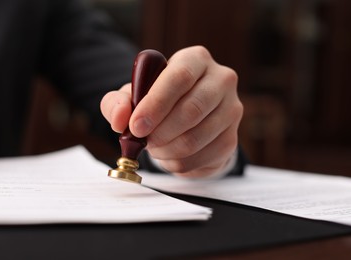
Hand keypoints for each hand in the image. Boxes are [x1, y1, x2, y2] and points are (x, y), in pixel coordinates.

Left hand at [101, 46, 242, 177]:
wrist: (188, 117)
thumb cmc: (158, 101)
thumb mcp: (134, 96)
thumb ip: (118, 102)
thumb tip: (119, 119)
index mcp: (195, 59)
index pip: (179, 77)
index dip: (156, 104)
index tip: (136, 126)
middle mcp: (221, 80)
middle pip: (192, 110)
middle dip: (160, 132)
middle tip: (143, 142)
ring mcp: (232, 109)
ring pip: (197, 138)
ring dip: (167, 150)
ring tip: (154, 148)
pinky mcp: (232, 137)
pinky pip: (203, 158)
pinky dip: (178, 163)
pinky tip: (169, 155)